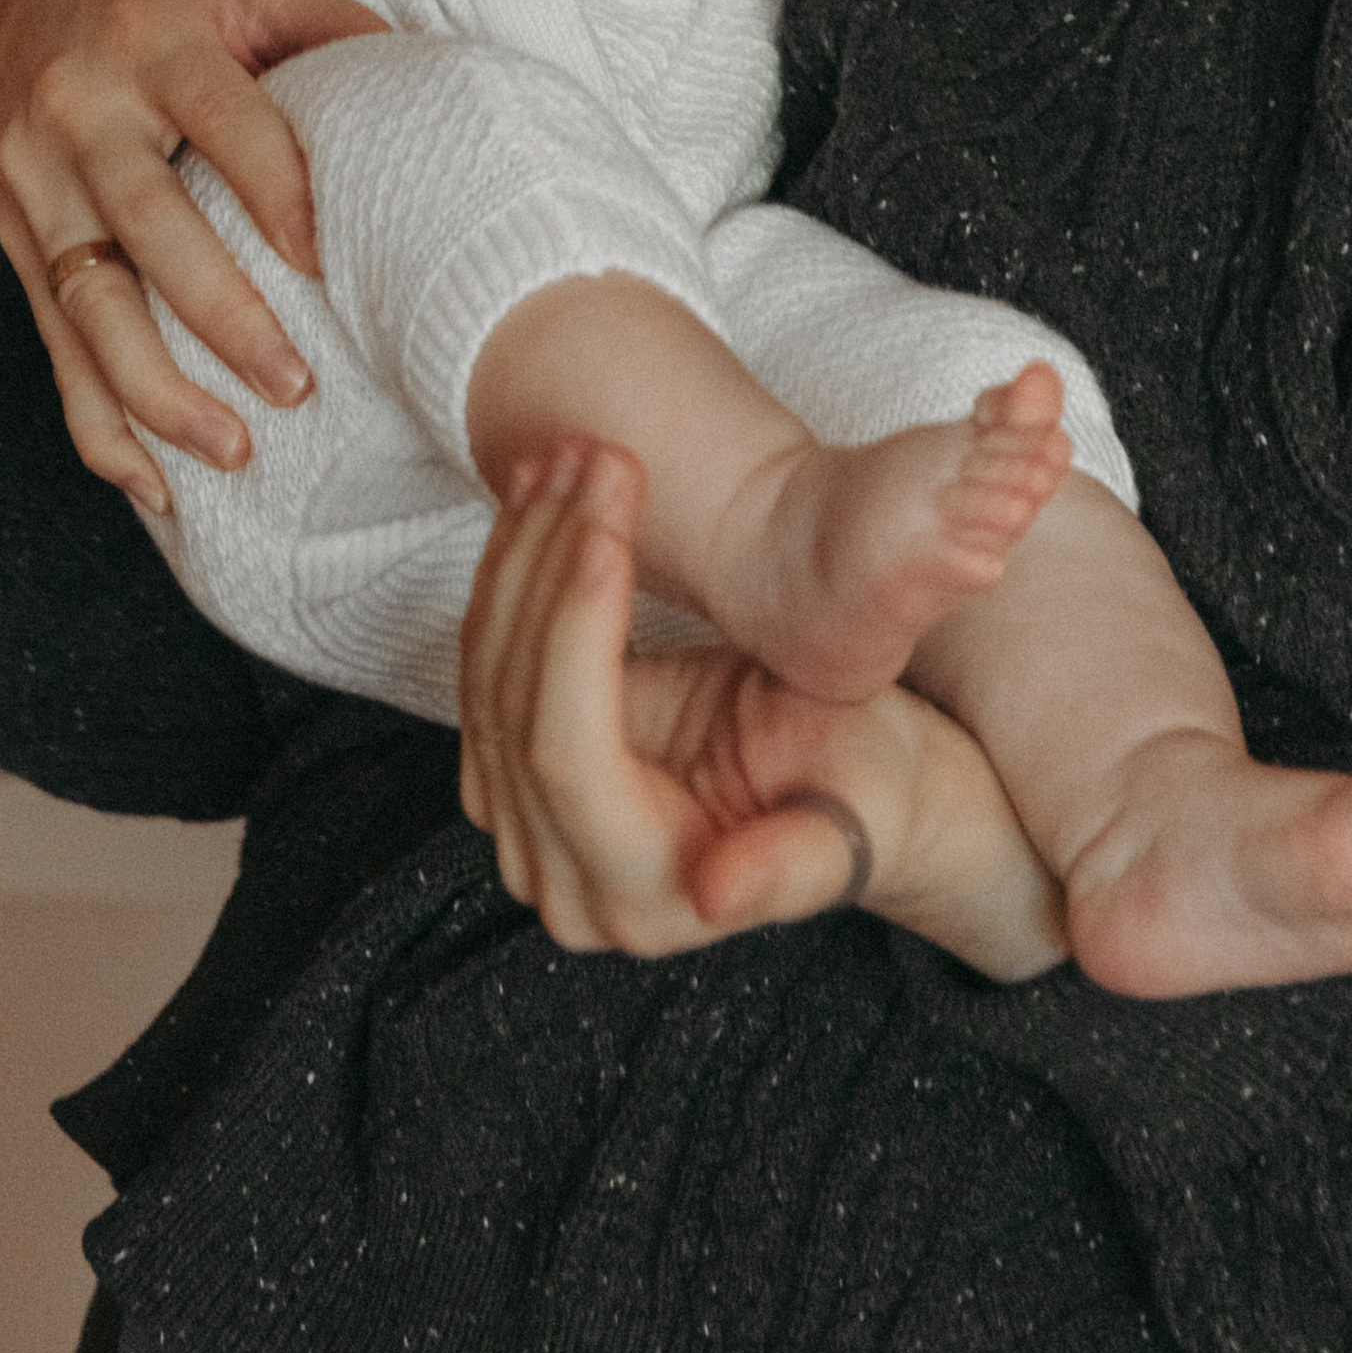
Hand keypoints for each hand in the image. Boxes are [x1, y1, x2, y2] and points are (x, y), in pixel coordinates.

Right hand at [0, 0, 381, 510]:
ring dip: (157, 389)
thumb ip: (332, 29)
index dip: (272, 189)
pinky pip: (51, 341)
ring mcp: (35, 180)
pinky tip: (151, 480)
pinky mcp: (12, 233)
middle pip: (148, 225)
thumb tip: (436, 85)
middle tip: (294, 387)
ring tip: (234, 451)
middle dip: (220, 315)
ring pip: (88, 301)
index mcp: (154, 39)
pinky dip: (96, 419)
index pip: (219, 120)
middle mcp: (81, 110)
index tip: (326, 260)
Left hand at [460, 439, 1066, 979]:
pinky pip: (491, 652)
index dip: (572, 637)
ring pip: (489, 666)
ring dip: (525, 547)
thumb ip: (785, 869)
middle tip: (600, 458)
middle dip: (550, 565)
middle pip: (513, 701)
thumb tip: (713, 892)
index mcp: (638, 900)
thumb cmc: (863, 791)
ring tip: (575, 452)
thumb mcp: (848, 824)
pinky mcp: (513, 764)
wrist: (848, 779)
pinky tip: (545, 487)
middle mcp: (562, 880)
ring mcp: (524, 823)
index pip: (564, 753)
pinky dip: (517, 564)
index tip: (605, 531)